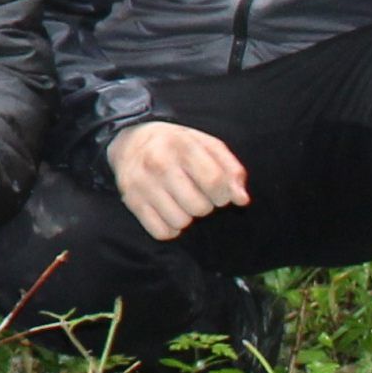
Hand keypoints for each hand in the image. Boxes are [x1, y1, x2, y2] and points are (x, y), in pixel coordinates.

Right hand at [109, 120, 249, 242]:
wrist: (129, 140)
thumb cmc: (177, 146)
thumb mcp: (207, 145)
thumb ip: (231, 170)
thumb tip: (241, 200)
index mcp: (181, 145)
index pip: (215, 182)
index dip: (224, 193)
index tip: (219, 191)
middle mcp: (158, 163)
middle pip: (200, 207)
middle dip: (205, 205)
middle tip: (196, 194)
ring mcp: (141, 184)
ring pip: (181, 222)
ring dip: (187, 217)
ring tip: (181, 202)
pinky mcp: (130, 201)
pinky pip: (162, 232)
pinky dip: (169, 228)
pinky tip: (168, 212)